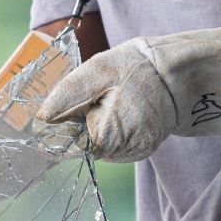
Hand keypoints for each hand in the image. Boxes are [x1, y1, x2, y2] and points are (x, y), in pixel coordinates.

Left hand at [36, 42, 174, 163]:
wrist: (178, 73)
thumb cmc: (136, 68)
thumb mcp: (98, 71)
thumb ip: (68, 95)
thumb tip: (42, 117)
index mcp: (106, 136)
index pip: (69, 142)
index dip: (66, 123)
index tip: (75, 106)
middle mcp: (122, 153)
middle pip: (85, 144)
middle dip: (85, 122)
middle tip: (103, 97)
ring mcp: (135, 152)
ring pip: (100, 144)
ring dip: (100, 125)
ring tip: (118, 101)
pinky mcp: (144, 148)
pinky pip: (117, 142)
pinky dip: (115, 127)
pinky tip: (126, 110)